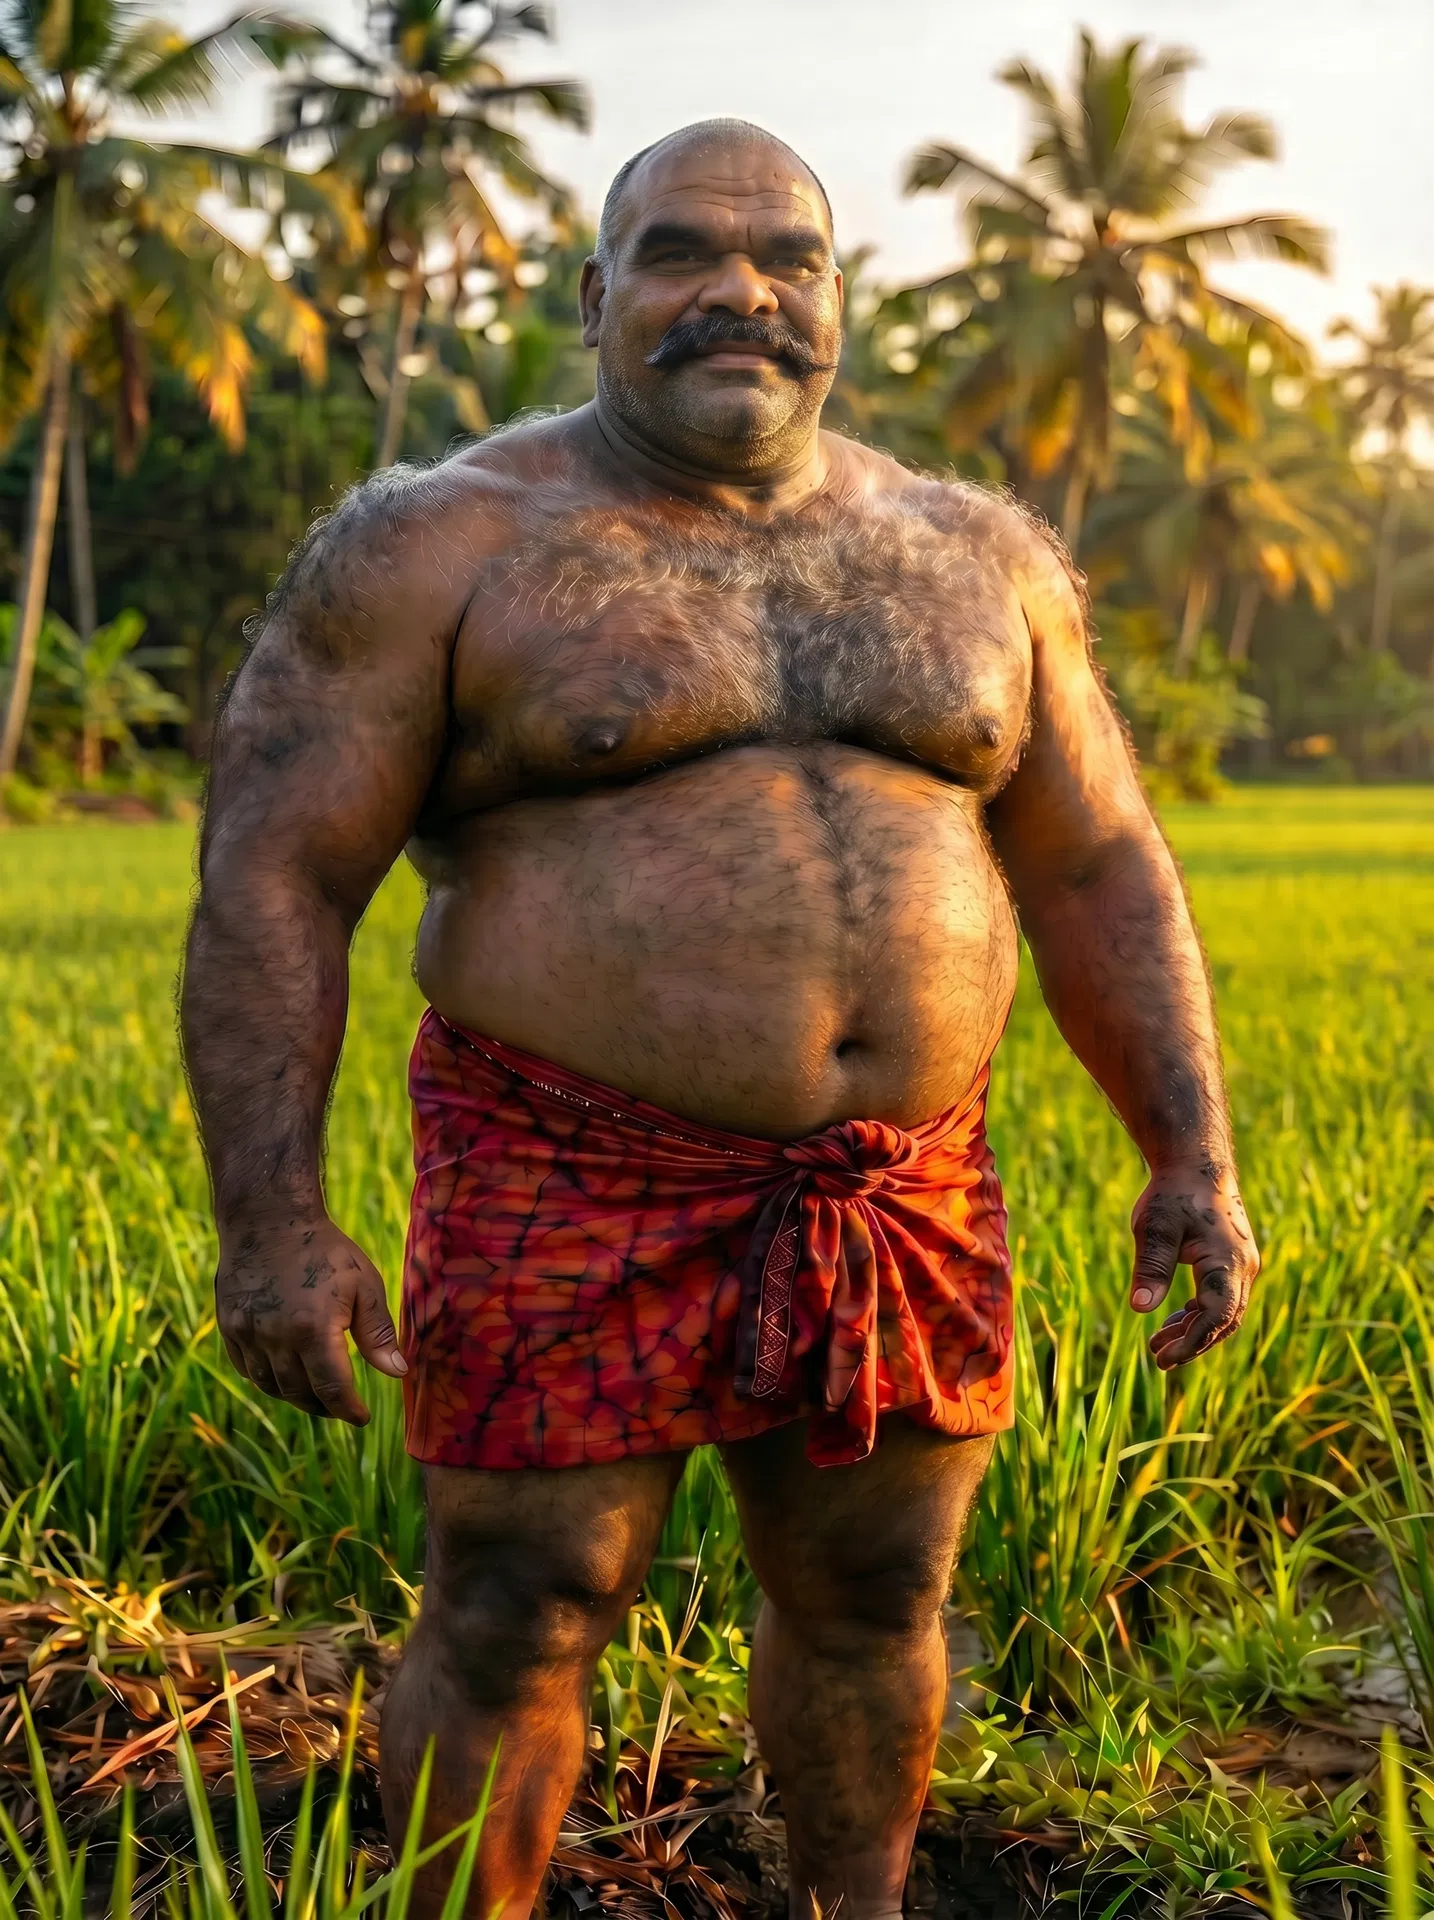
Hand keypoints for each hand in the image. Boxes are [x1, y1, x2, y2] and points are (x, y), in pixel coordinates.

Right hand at [214, 1216, 407, 1423]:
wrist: (268, 1217)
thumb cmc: (324, 1249)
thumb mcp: (363, 1285)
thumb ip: (378, 1333)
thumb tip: (397, 1373)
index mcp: (313, 1330)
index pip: (332, 1389)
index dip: (348, 1409)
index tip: (361, 1417)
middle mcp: (276, 1339)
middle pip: (301, 1393)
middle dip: (324, 1407)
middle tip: (340, 1407)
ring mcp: (247, 1334)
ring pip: (271, 1386)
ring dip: (295, 1397)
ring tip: (315, 1395)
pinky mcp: (230, 1326)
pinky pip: (248, 1368)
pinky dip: (267, 1379)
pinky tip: (284, 1374)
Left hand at [1129, 1166, 1258, 1369]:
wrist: (1195, 1165)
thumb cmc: (1173, 1195)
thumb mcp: (1155, 1228)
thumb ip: (1151, 1267)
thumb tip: (1141, 1308)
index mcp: (1227, 1262)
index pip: (1216, 1316)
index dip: (1192, 1341)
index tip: (1164, 1357)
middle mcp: (1243, 1267)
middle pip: (1224, 1320)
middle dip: (1192, 1343)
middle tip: (1159, 1358)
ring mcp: (1241, 1265)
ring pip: (1224, 1312)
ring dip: (1194, 1330)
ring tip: (1158, 1344)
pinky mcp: (1232, 1262)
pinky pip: (1220, 1298)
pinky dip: (1198, 1313)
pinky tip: (1173, 1321)